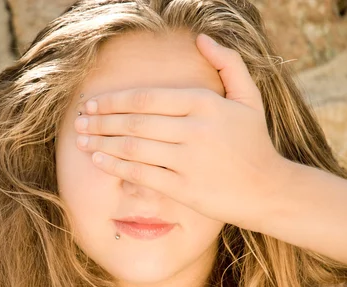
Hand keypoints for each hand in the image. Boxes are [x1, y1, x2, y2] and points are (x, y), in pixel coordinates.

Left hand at [74, 34, 292, 230]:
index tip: (91, 103)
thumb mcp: (249, 97)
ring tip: (80, 140)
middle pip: (134, 122)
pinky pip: (141, 174)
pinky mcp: (185, 189)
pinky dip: (116, 167)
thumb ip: (228, 63)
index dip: (112, 100)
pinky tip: (98, 161)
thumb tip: (201, 37)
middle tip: (78, 121)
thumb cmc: (253, 141)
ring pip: (133, 148)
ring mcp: (189, 161)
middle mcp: (195, 130)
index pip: (146, 98)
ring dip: (101, 143)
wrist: (268, 190)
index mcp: (205, 103)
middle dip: (99, 121)